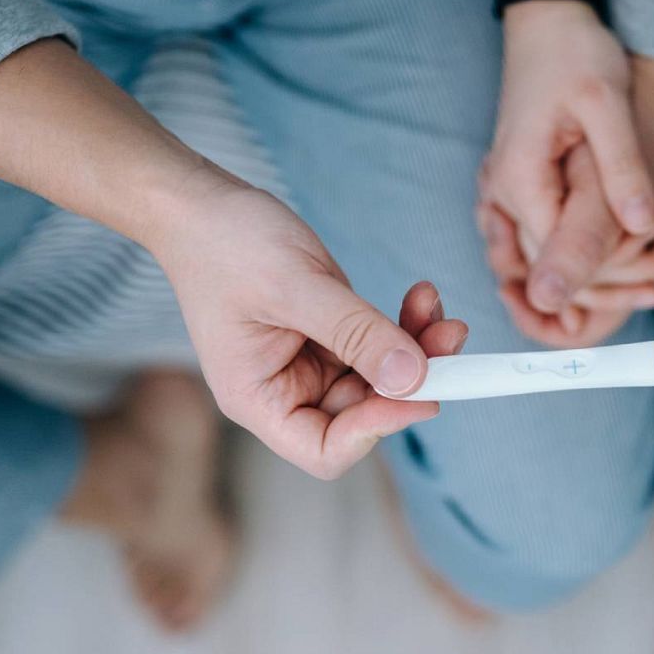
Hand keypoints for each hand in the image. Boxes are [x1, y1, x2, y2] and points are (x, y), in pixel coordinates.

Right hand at [152, 173, 467, 477]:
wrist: (202, 204)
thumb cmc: (225, 244)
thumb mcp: (295, 286)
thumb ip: (355, 334)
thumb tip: (414, 379)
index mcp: (258, 399)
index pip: (326, 449)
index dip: (376, 429)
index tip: (421, 392)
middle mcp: (286, 392)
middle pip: (364, 413)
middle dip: (411, 380)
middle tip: (451, 336)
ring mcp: (310, 365)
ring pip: (382, 379)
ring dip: (418, 349)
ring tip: (437, 309)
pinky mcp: (330, 337)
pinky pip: (380, 346)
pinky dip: (406, 326)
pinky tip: (421, 297)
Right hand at [481, 3, 653, 345]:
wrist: (549, 21)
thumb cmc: (576, 52)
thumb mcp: (607, 103)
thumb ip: (622, 165)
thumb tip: (644, 223)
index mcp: (520, 180)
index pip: (557, 259)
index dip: (606, 276)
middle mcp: (503, 195)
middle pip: (548, 267)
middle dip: (601, 283)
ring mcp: (507, 193)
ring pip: (546, 256)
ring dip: (595, 272)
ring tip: (652, 281)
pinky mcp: (523, 187)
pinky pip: (549, 234)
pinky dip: (584, 247)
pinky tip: (628, 245)